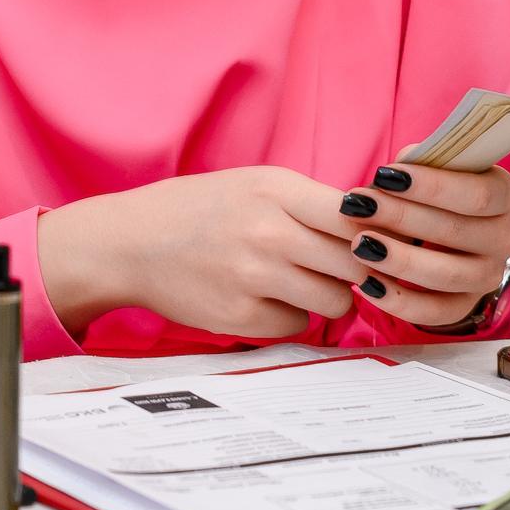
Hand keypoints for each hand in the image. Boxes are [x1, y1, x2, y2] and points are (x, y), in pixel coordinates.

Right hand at [38, 168, 364, 342]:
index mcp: (276, 190)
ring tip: (300, 282)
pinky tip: (264, 299)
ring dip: (328, 296)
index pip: (360, 216)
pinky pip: (298, 325)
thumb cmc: (200, 211)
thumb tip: (378, 226)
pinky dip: (290, 316)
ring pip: (337, 300)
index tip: (373, 240)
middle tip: (335, 266)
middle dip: (355, 269)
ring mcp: (255, 277)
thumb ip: (311, 202)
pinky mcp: (241, 317)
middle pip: (356, 263)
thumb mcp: (255, 185)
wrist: (131, 243)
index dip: (376, 232)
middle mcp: (269, 232)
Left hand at [342, 163, 509, 329]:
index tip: (384, 176)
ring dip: (399, 260)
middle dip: (401, 218)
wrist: (441, 230)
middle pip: (456, 232)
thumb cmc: (432, 190)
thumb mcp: (431, 168)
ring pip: (447, 275)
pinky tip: (366, 284)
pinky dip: (399, 302)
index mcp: (503, 195)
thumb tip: (390, 176)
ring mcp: (488, 275)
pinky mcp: (466, 305)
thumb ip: (416, 164)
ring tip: (359, 245)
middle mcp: (504, 238)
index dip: (431, 186)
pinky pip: (436, 312)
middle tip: (357, 206)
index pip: (478, 194)